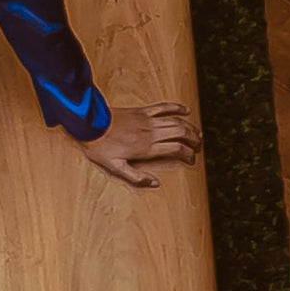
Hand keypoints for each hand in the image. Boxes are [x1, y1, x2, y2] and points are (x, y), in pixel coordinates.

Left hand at [80, 102, 200, 190]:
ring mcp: (148, 120)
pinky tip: (185, 110)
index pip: (177, 150)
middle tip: (199, 147)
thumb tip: (155, 183)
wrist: (90, 125)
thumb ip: (136, 178)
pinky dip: (177, 107)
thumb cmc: (101, 148)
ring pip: (176, 121)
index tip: (192, 160)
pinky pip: (164, 107)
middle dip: (194, 140)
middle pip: (181, 133)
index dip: (188, 155)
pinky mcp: (142, 111)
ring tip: (197, 134)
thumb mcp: (116, 168)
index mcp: (147, 148)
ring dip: (190, 127)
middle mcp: (151, 133)